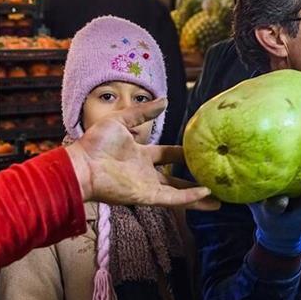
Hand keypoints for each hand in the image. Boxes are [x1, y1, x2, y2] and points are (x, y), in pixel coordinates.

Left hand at [66, 98, 219, 210]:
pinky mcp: (146, 197)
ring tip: (219, 199)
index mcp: (141, 155)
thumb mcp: (122, 120)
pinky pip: (172, 199)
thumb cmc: (96, 143)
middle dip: (196, 178)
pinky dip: (189, 197)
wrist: (81, 165)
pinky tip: (206, 194)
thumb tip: (165, 100)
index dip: (184, 153)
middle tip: (215, 177)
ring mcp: (147, 186)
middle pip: (177, 177)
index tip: (201, 150)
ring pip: (179, 193)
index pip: (168, 154)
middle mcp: (146, 172)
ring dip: (199, 196)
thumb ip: (143, 113)